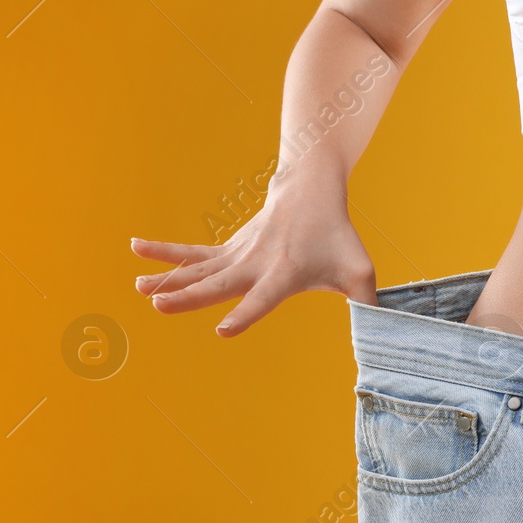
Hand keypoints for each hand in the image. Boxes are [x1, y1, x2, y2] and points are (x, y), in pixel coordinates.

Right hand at [131, 181, 377, 337]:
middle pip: (219, 284)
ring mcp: (237, 255)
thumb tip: (387, 332)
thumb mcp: (359, 269)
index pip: (263, 299)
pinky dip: (165, 252)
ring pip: (199, 269)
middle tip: (158, 305)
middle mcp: (255, 265)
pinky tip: (135, 249)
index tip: (223, 331)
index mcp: (284, 275)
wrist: (310, 190)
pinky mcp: (228, 250)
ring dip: (167, 277)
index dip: (246, 315)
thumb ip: (369, 303)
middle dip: (190, 297)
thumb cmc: (336, 237)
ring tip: (137, 287)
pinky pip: (192, 254)